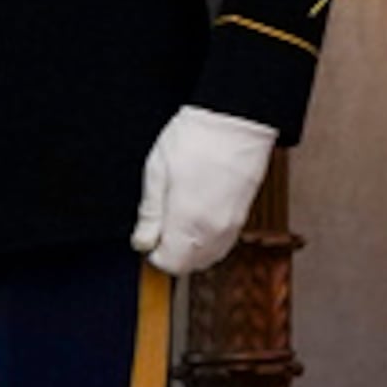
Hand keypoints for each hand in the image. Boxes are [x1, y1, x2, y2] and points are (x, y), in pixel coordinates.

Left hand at [129, 107, 278, 275]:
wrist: (235, 122)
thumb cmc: (195, 139)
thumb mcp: (157, 172)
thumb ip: (150, 213)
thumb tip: (142, 241)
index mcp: (188, 220)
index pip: (170, 263)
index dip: (155, 253)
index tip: (149, 236)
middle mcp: (214, 228)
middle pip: (191, 264)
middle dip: (173, 253)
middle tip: (162, 227)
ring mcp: (232, 223)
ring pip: (210, 256)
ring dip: (192, 248)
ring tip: (180, 220)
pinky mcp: (243, 214)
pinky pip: (224, 242)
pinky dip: (209, 240)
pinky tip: (199, 217)